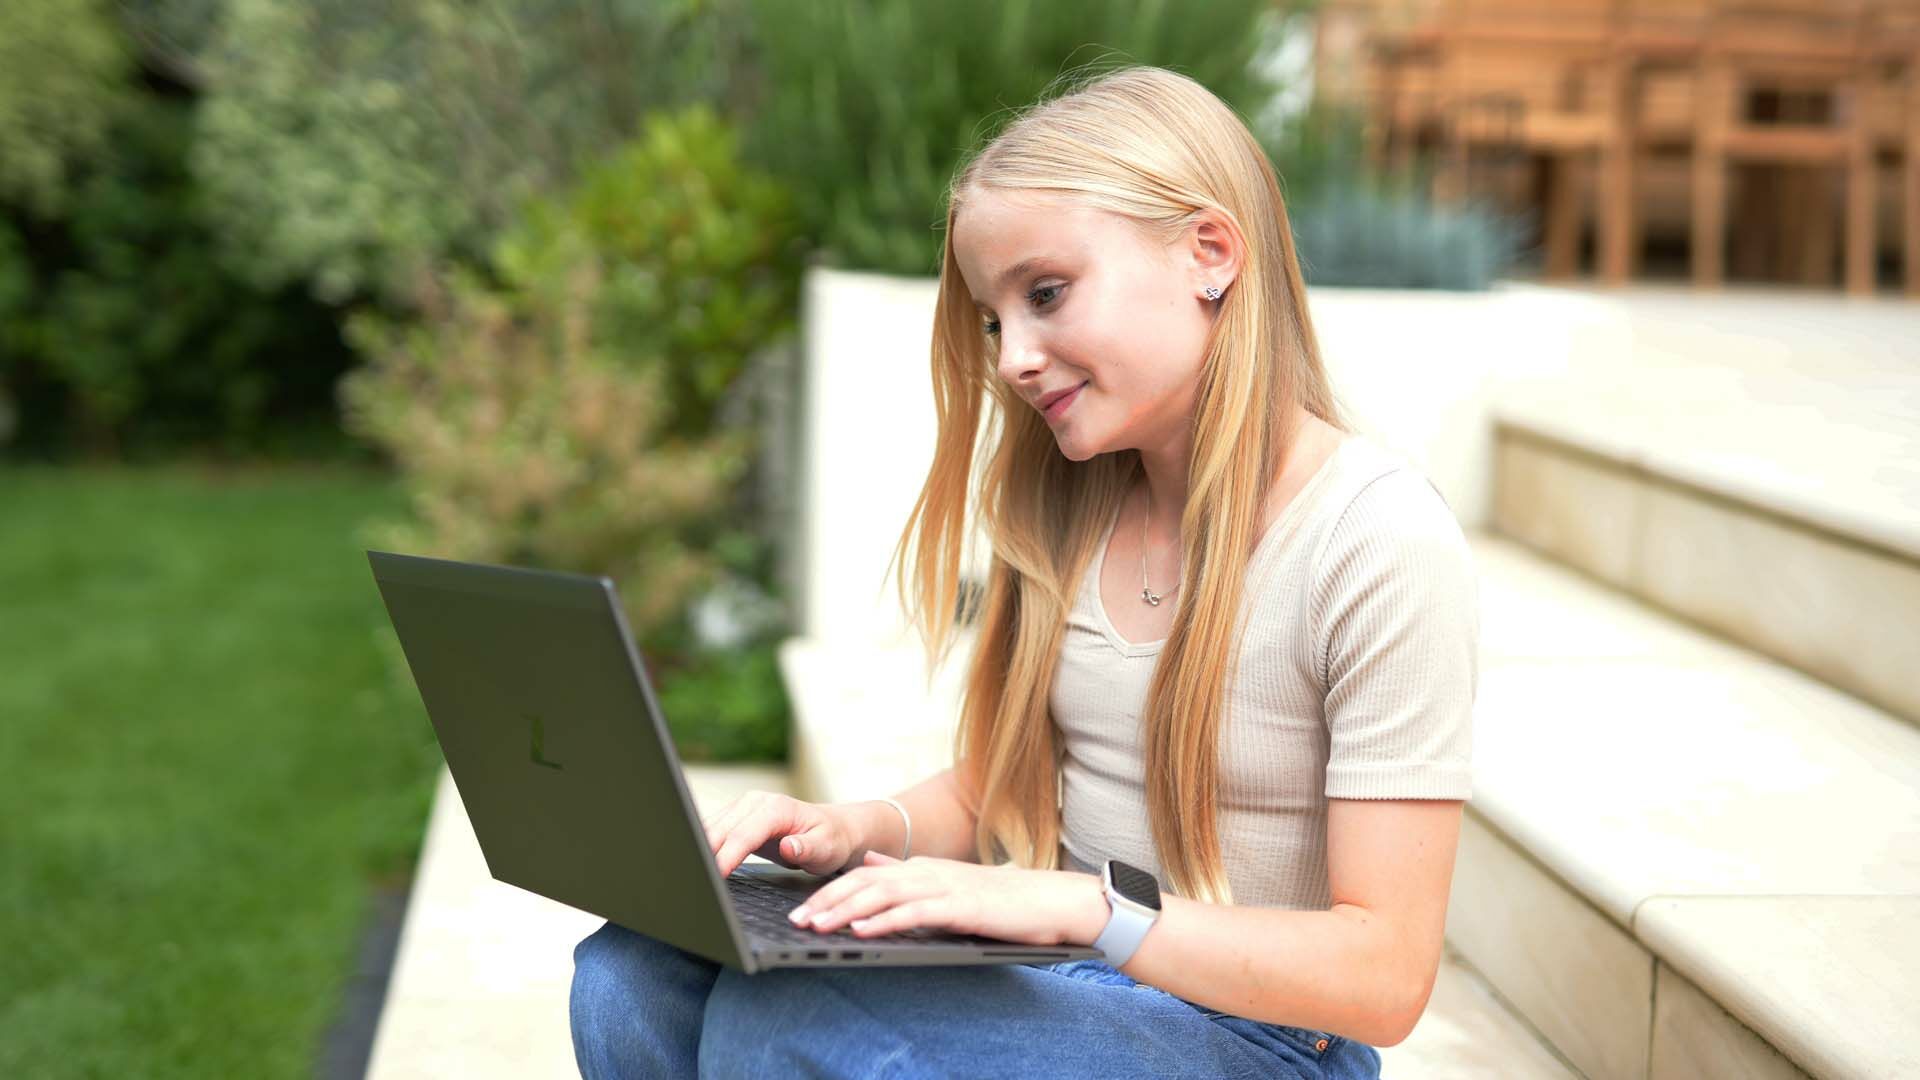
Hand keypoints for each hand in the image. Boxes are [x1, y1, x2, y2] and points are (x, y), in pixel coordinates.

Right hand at [702, 790, 864, 877]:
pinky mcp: (736, 818)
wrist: (834, 829)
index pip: (743, 834)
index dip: (727, 856)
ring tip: (688, 874)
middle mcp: (755, 802)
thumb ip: (806, 847)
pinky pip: (713, 831)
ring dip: (699, 849)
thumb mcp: (826, 848)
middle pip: (720, 829)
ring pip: (711, 828)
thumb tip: (787, 846)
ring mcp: (743, 808)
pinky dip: (703, 846)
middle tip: (693, 880)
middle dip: (704, 853)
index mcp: (776, 808)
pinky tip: (696, 863)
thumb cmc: (831, 839)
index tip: (714, 876)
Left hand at [785, 850, 1108, 946]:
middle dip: (826, 902)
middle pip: (864, 883)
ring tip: (817, 925)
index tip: (801, 911)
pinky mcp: (959, 906)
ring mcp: (942, 887)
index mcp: (920, 868)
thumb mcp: (946, 884)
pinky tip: (862, 930)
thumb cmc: (1000, 899)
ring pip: (882, 894)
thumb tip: (871, 864)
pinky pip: (914, 912)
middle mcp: (926, 872)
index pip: (863, 877)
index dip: (829, 892)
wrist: (1049, 900)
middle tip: (796, 920)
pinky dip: (884, 920)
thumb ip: (906, 874)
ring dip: (845, 910)